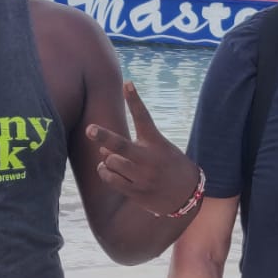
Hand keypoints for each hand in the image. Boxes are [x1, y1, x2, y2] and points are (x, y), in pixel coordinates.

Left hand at [86, 83, 200, 216]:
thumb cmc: (168, 165)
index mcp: (156, 142)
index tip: (127, 83)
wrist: (188, 194)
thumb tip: (101, 150)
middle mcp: (149, 158)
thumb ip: (132, 147)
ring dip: (106, 159)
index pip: (143, 117)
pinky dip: (104, 172)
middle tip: (89, 129)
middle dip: (103, 136)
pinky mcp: (137, 192)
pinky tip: (106, 169)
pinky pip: (111, 180)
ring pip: (111, 162)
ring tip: (110, 159)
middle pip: (121, 145)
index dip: (134, 99)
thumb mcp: (159, 148)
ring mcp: (143, 177)